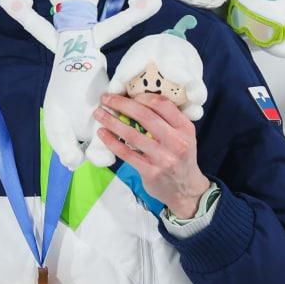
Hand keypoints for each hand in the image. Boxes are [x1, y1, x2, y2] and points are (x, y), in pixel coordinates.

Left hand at [94, 92, 210, 217]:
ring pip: (132, 134)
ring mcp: (164, 158)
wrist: (186, 190)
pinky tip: (102, 133)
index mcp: (185, 128)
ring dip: (111, 121)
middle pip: (145, 115)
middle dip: (121, 104)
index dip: (140, 96)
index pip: (162, 104)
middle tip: (105, 99)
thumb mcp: (182, 136)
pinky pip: (126, 153)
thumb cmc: (180, 157)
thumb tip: (135, 100)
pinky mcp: (151, 171)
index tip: (125, 93)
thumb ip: (166, 120)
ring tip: (98, 113)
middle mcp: (176, 142)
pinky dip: (111, 141)